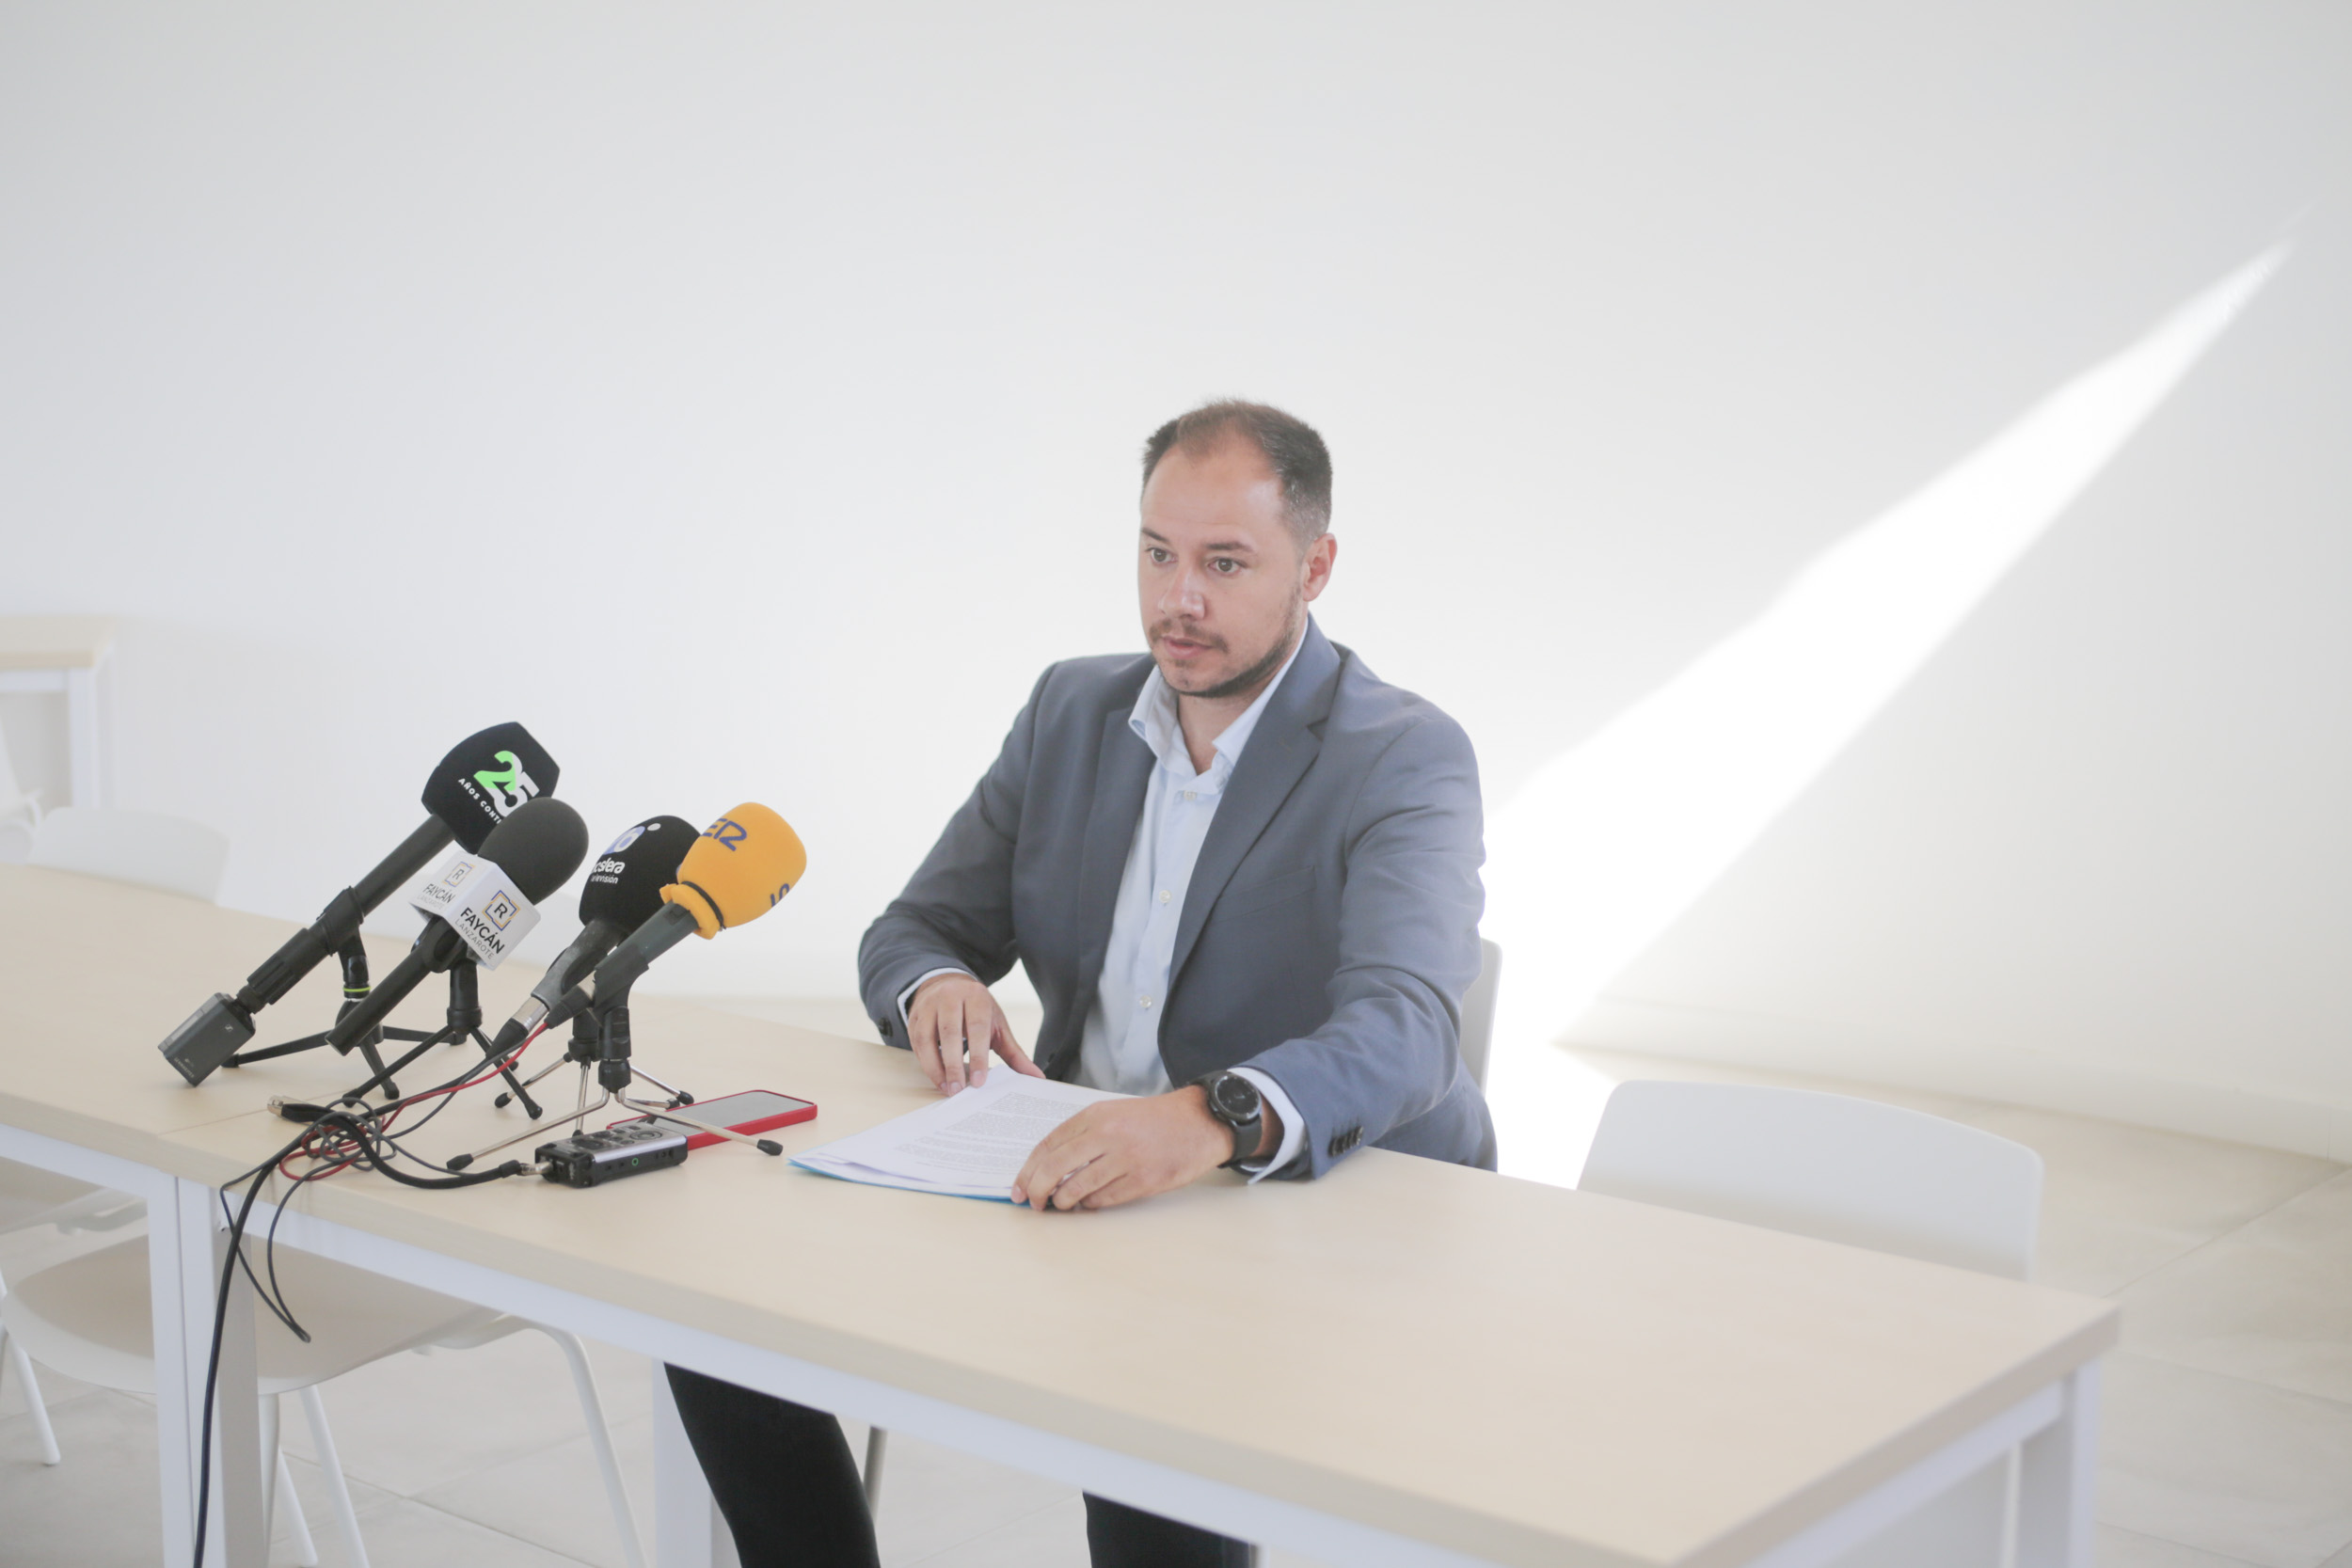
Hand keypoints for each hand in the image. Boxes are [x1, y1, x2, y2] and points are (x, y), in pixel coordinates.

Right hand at [908, 972, 1042, 1093]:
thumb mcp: (997, 1025)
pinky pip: (916, 1043)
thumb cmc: (977, 1010)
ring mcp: (929, 1006)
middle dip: (953, 1065)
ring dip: (935, 1067)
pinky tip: (937, 1078)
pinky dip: (926, 1063)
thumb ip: (1014, 1053)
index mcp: (975, 996)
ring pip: (927, 1039)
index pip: (977, 1028)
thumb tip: (1036, 1077)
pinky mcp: (914, 1017)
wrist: (948, 985)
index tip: (979, 1081)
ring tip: (947, 1089)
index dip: (978, 1055)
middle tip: (959, 1090)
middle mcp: (950, 997)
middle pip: (949, 1033)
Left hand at [1012, 1086, 1281, 1210]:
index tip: (1020, 1187)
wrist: (1198, 1122)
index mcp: (1096, 1115)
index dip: (1029, 1170)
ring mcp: (1126, 1159)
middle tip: (1033, 1203)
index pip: (1048, 1145)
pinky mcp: (1143, 1180)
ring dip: (1063, 1202)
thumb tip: (1046, 1166)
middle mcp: (1108, 1135)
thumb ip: (1081, 1134)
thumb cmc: (1152, 1120)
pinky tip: (1088, 1203)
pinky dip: (1090, 1206)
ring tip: (1061, 1205)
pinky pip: (1104, 1200)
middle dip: (1037, 1190)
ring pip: (1077, 1189)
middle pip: (1056, 1169)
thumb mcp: (1113, 1112)